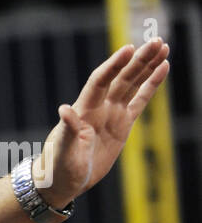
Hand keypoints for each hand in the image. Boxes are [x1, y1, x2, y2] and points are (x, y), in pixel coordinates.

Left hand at [37, 38, 169, 205]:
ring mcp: (111, 114)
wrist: (64, 181)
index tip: (128, 49)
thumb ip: (68, 130)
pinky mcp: (122, 124)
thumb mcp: (63, 151)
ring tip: (163, 47)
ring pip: (132, 84)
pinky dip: (150, 85)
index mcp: (84, 110)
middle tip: (157, 41)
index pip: (100, 81)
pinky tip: (163, 68)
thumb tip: (64, 109)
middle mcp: (98, 107)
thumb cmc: (58, 167)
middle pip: (120, 78)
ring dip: (146, 66)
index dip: (114, 66)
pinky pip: (139, 100)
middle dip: (138, 60)